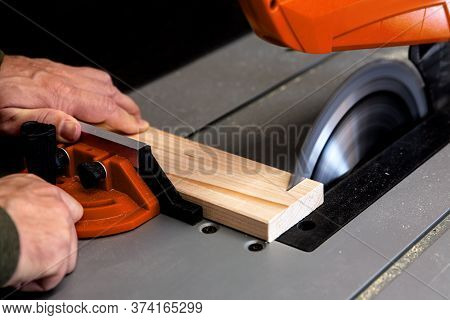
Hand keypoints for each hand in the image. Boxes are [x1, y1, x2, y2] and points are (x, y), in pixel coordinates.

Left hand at [0, 55, 148, 141]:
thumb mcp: (10, 120)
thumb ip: (45, 123)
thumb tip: (75, 130)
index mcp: (58, 96)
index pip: (102, 108)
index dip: (124, 120)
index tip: (137, 129)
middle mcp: (65, 81)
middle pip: (108, 94)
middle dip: (128, 109)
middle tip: (140, 122)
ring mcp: (62, 72)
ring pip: (102, 82)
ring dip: (120, 97)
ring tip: (129, 109)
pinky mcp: (56, 69)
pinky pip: (89, 74)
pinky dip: (105, 85)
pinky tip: (106, 91)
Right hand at [0, 174, 82, 290]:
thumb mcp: (4, 194)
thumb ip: (24, 202)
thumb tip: (22, 215)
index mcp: (41, 191)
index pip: (69, 208)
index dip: (57, 226)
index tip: (47, 235)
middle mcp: (57, 207)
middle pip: (68, 235)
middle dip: (50, 248)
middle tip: (27, 252)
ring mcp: (62, 231)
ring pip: (65, 257)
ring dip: (45, 265)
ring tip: (21, 262)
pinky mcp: (59, 255)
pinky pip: (54, 277)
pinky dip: (37, 281)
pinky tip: (21, 272)